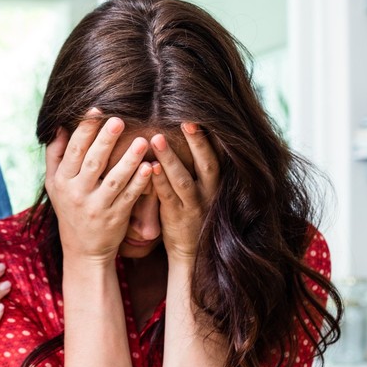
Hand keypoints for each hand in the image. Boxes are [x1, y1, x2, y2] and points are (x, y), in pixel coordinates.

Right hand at [45, 111, 152, 264]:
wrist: (83, 251)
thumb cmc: (70, 209)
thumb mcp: (53, 185)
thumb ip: (55, 155)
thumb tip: (58, 126)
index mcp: (61, 181)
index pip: (73, 150)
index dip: (85, 130)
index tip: (97, 110)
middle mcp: (77, 193)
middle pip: (93, 162)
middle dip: (106, 140)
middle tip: (119, 120)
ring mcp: (97, 207)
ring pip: (115, 179)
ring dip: (129, 160)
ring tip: (143, 141)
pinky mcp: (115, 218)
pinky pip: (129, 197)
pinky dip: (140, 183)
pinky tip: (151, 168)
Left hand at [149, 123, 219, 263]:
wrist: (191, 253)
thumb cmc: (192, 214)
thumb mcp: (200, 189)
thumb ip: (196, 167)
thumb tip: (191, 135)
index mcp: (215, 183)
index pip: (216, 155)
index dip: (210, 136)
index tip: (201, 113)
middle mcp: (209, 193)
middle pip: (207, 163)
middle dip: (197, 142)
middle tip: (187, 119)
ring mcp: (194, 206)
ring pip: (183, 180)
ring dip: (171, 159)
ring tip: (157, 138)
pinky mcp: (177, 218)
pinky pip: (168, 197)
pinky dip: (159, 182)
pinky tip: (150, 167)